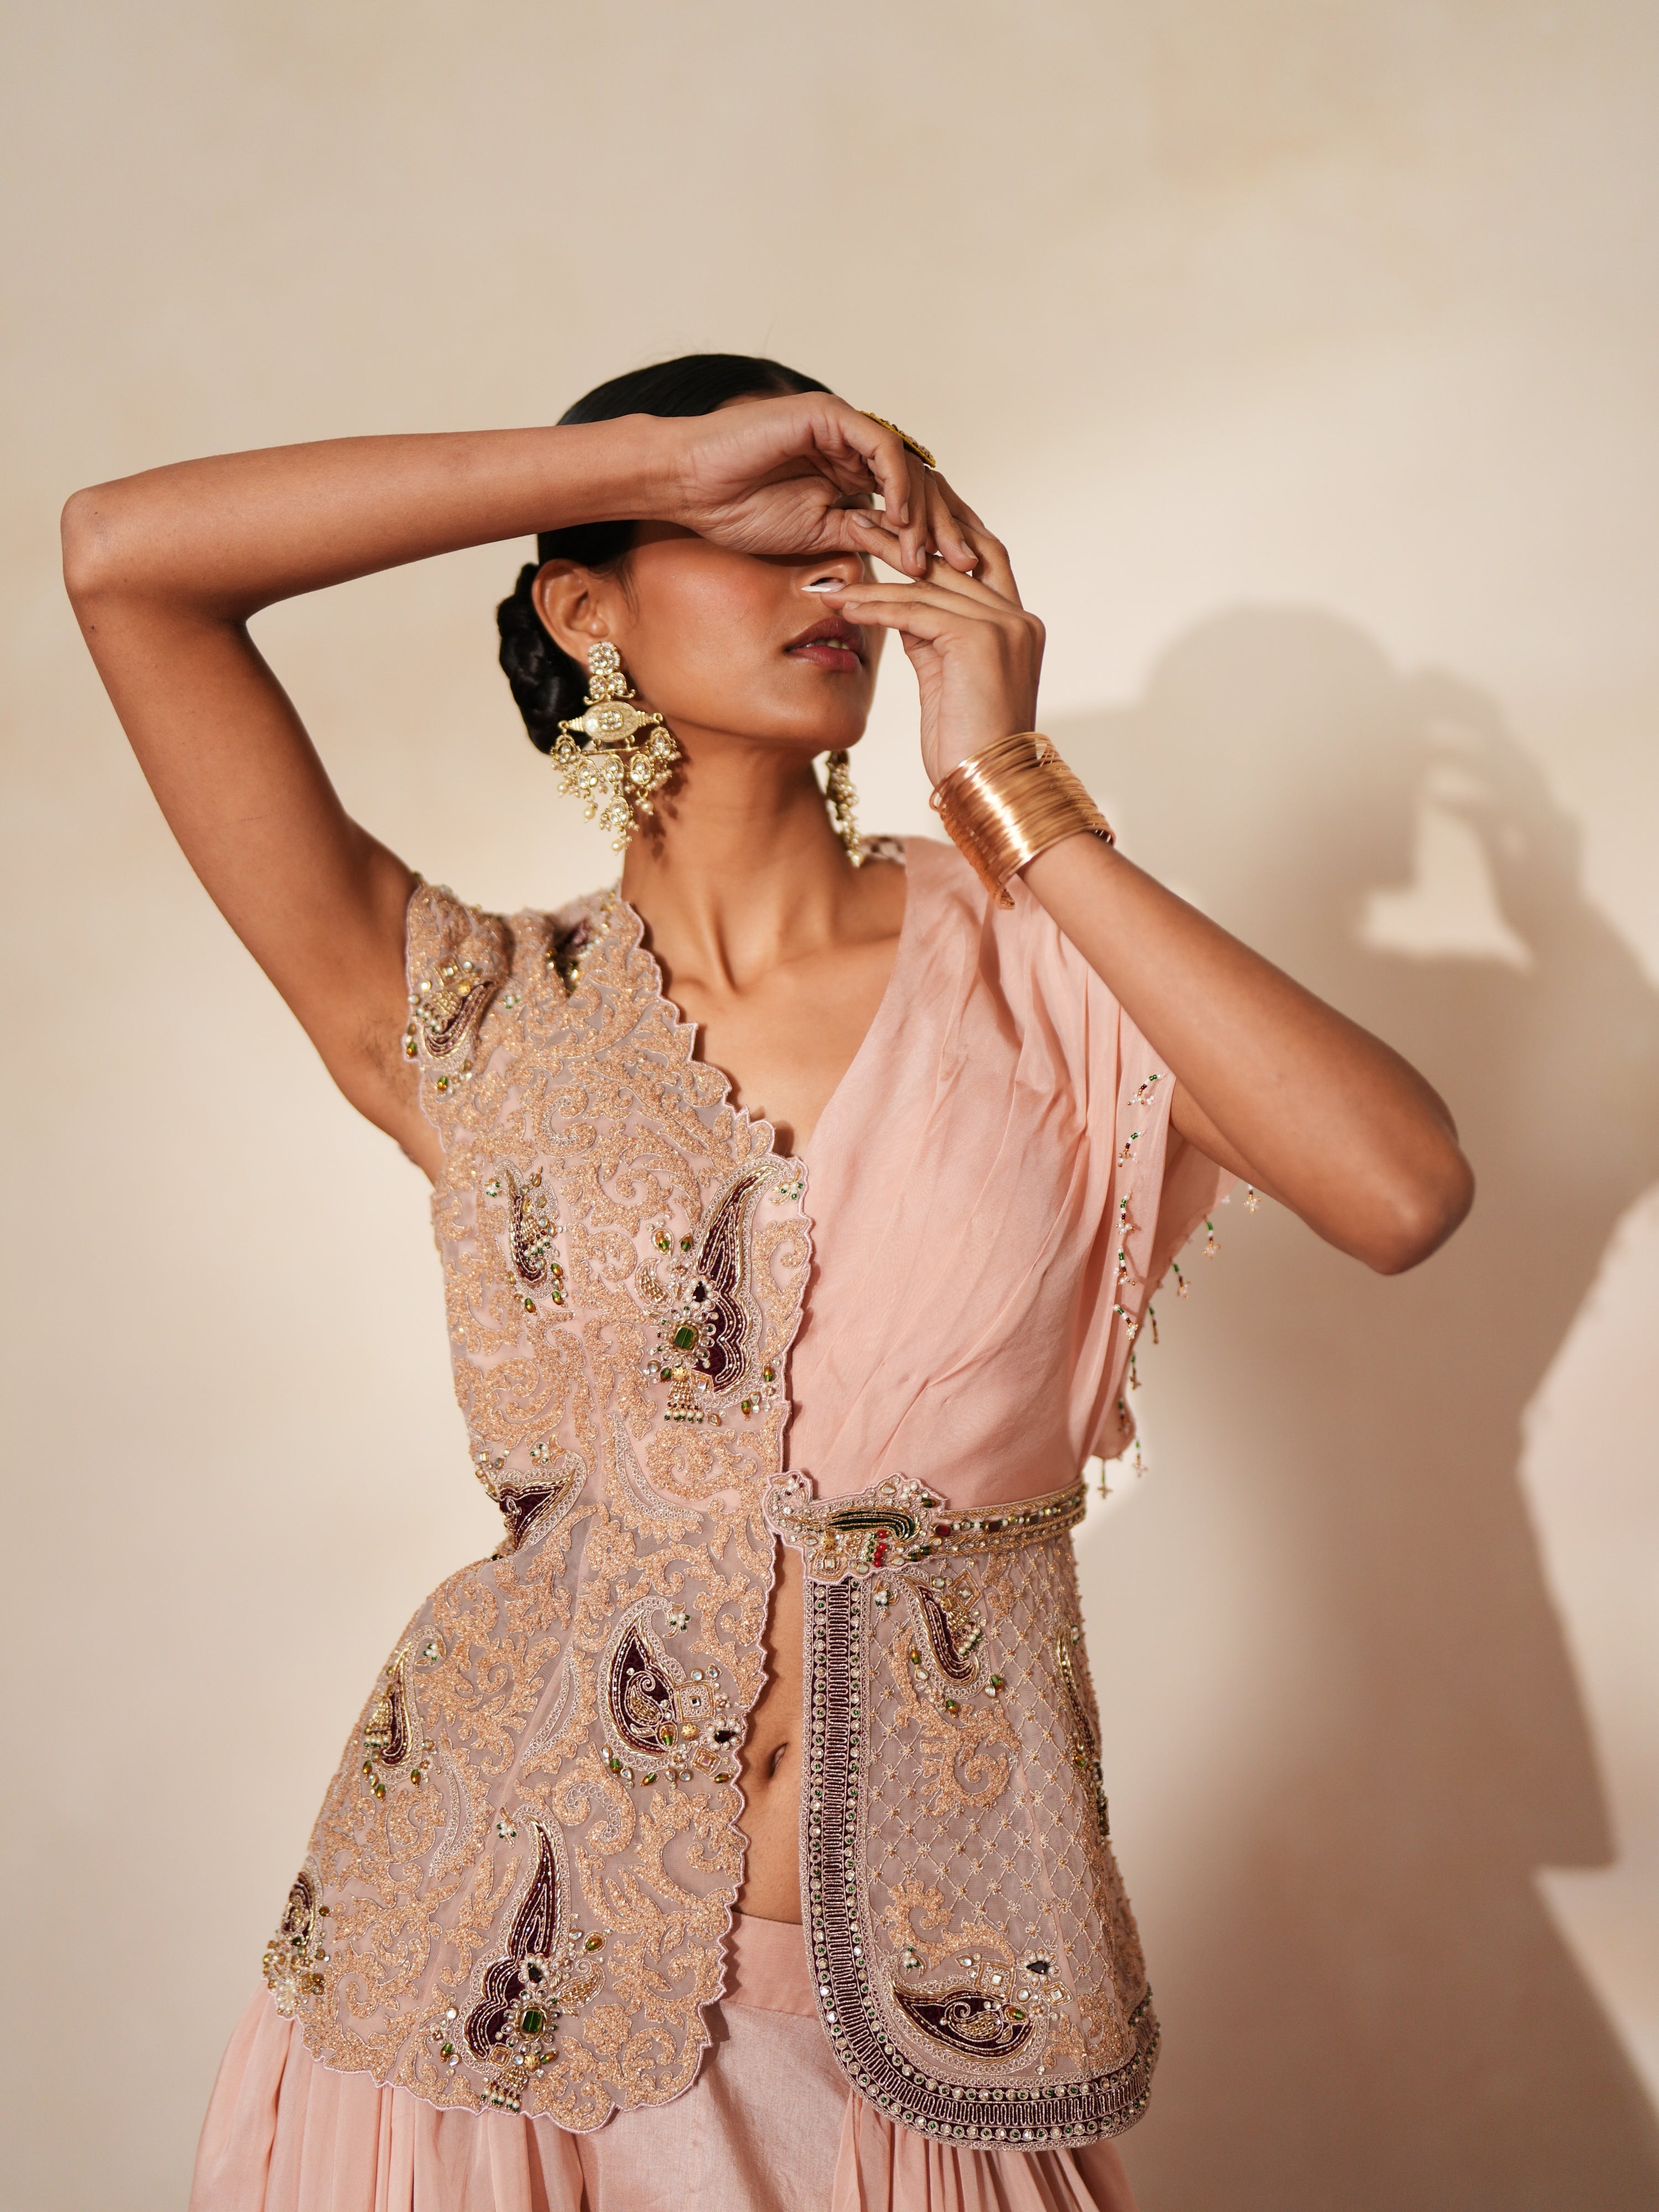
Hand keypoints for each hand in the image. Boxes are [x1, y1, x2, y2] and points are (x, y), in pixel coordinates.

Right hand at [657, 394, 980, 579]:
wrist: (690, 485)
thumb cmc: (739, 511)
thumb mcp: (819, 538)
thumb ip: (864, 539)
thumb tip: (913, 562)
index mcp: (854, 476)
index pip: (913, 505)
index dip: (938, 538)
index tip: (959, 578)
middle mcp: (857, 449)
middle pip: (922, 485)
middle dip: (947, 528)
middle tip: (969, 568)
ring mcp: (846, 429)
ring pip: (909, 468)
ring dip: (928, 514)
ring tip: (940, 555)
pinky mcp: (832, 416)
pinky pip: (881, 449)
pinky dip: (896, 485)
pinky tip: (901, 521)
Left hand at [817, 510, 1044, 784]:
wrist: (990, 790)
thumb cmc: (966, 749)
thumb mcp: (946, 680)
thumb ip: (933, 638)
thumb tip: (901, 607)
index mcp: (1018, 625)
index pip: (979, 556)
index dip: (940, 530)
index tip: (895, 515)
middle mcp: (1017, 619)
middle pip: (951, 558)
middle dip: (901, 535)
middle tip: (856, 517)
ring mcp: (1003, 626)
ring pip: (926, 585)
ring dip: (873, 572)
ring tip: (833, 565)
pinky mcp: (978, 641)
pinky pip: (914, 612)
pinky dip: (875, 607)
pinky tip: (843, 605)